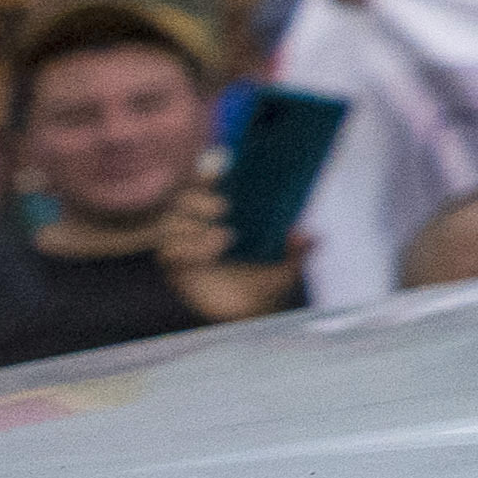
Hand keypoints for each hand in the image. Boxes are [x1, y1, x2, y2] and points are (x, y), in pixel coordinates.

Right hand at [148, 169, 293, 319]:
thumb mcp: (288, 266)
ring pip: (171, 223)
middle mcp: (198, 225)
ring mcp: (183, 245)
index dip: (208, 172)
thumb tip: (310, 237)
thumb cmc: (267, 281)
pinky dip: (185, 249)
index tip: (221, 164)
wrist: (250, 313)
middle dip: (198, 199)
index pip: (207, 185)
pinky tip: (208, 255)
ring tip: (223, 239)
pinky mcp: (175, 267)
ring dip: (193, 228)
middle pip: (181, 199)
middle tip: (224, 207)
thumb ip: (299, 252)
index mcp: (221, 216)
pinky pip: (168, 252)